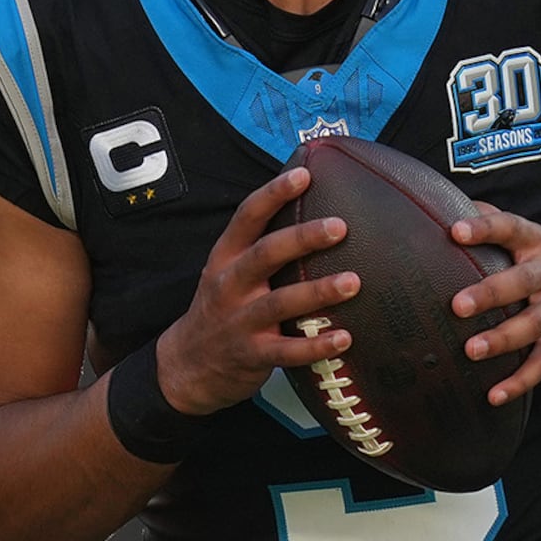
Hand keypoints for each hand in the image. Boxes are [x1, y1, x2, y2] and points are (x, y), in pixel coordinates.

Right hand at [153, 163, 358, 416]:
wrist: (187, 365)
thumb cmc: (221, 309)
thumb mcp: (227, 272)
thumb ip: (260, 247)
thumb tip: (310, 210)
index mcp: (226, 258)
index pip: (247, 217)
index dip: (273, 194)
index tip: (303, 174)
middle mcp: (230, 285)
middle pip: (266, 254)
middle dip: (302, 238)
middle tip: (340, 227)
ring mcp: (239, 321)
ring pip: (280, 303)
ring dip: (317, 291)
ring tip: (353, 282)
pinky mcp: (252, 355)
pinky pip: (287, 351)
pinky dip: (315, 346)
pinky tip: (344, 338)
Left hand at [449, 208, 540, 407]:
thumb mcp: (529, 240)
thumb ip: (494, 221)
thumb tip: (446, 201)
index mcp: (538, 244)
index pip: (512, 229)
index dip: (487, 228)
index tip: (457, 231)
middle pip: (524, 281)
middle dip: (491, 293)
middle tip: (458, 305)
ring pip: (533, 325)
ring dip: (503, 339)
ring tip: (472, 350)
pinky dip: (519, 382)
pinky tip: (495, 395)